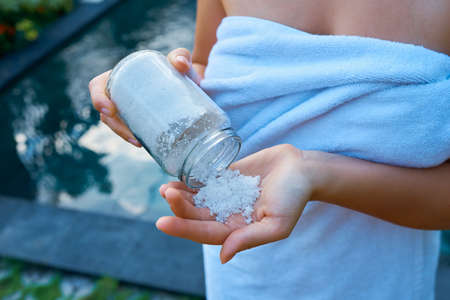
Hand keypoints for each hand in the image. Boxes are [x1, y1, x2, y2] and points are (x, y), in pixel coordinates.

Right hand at [88, 48, 192, 146]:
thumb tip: (180, 63)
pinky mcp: (138, 120)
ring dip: (123, 134)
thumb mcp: (180, 61)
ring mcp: (128, 107)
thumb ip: (181, 56)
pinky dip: (132, 137)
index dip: (98, 98)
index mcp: (122, 74)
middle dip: (114, 125)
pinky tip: (143, 144)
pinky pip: (128, 130)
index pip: (98, 86)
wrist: (193, 84)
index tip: (109, 110)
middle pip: (105, 111)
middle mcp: (121, 91)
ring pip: (115, 123)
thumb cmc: (180, 69)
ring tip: (140, 142)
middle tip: (132, 136)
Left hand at [156, 144, 317, 262]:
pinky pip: (205, 181)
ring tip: (165, 189)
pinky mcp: (227, 177)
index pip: (205, 233)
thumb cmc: (294, 197)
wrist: (302, 169)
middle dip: (180, 208)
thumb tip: (223, 257)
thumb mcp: (276, 224)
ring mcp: (226, 196)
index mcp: (239, 230)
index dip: (183, 229)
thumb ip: (249, 239)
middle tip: (167, 194)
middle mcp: (229, 215)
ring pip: (197, 199)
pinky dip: (191, 180)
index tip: (162, 222)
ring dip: (180, 195)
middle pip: (197, 215)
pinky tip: (177, 177)